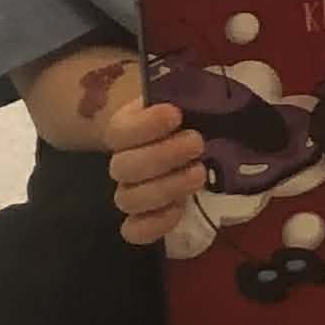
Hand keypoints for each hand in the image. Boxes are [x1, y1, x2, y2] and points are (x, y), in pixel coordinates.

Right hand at [105, 94, 204, 247]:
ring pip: (128, 199)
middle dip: (162, 156)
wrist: (190, 139)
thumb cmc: (189, 115)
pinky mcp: (145, 218)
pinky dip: (156, 223)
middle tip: (197, 142)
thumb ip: (188, 95)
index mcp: (126, 128)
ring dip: (166, 187)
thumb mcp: (188, 98)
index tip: (176, 114)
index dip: (145, 125)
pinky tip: (180, 208)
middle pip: (123, 168)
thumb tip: (205, 94)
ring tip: (199, 172)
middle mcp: (122, 162)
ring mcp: (131, 192)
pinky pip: (135, 231)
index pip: (119, 131)